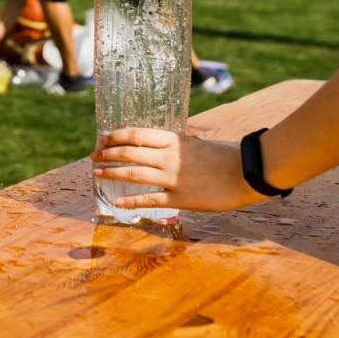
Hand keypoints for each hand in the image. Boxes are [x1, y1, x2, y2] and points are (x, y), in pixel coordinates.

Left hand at [91, 129, 261, 211]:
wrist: (244, 173)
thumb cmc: (222, 156)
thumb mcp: (196, 142)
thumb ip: (176, 143)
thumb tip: (158, 143)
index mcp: (173, 139)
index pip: (136, 134)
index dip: (115, 136)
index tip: (102, 139)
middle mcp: (169, 156)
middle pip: (129, 153)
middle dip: (108, 154)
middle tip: (94, 157)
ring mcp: (173, 177)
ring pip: (134, 174)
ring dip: (112, 173)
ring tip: (98, 174)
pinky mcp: (180, 198)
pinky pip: (150, 199)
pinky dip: (131, 201)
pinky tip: (117, 202)